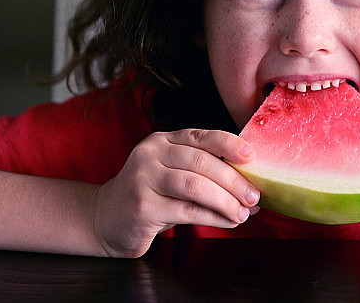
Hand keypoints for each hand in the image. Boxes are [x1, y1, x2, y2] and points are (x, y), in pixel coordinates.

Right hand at [92, 129, 259, 257]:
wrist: (105, 218)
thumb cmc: (151, 195)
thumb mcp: (174, 174)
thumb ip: (205, 173)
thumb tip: (251, 186)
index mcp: (163, 141)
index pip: (201, 136)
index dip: (229, 144)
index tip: (252, 156)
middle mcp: (151, 154)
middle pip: (202, 163)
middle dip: (234, 180)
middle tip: (254, 196)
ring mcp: (143, 179)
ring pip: (196, 186)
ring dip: (226, 201)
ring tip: (243, 213)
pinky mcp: (142, 207)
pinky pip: (187, 211)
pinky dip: (213, 217)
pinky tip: (228, 222)